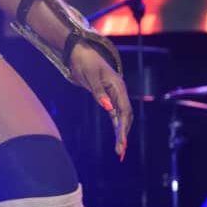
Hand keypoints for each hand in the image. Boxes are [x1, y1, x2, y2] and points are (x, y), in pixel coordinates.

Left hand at [70, 43, 132, 160]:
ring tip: (120, 151)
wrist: (80, 54)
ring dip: (121, 133)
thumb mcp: (90, 77)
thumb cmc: (85, 63)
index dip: (123, 127)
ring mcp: (114, 95)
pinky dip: (116, 127)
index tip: (122, 141)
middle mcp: (119, 92)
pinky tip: (118, 138)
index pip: (124, 111)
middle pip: (125, 117)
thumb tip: (108, 109)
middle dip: (124, 135)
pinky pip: (115, 115)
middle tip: (120, 152)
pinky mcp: (107, 98)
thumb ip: (98, 93)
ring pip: (121, 117)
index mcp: (118, 86)